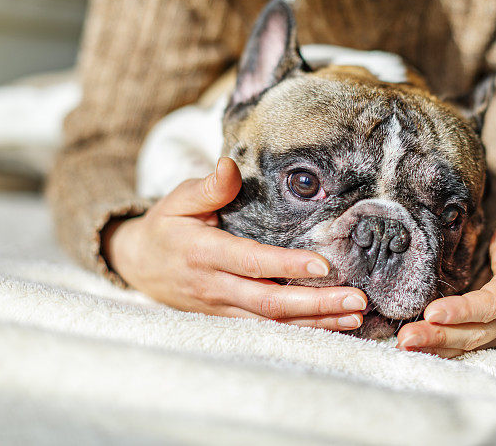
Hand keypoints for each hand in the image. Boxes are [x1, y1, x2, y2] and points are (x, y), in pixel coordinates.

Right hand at [103, 157, 366, 329]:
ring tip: (356, 314)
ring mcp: (222, 307)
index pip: (249, 261)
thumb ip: (207, 187)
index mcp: (203, 252)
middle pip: (269, 302)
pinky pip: (269, 328)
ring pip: (273, 321)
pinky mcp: (230, 319)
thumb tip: (229, 166)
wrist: (139, 265)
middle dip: (315, 303)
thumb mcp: (178, 199)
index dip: (285, 265)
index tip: (323, 264)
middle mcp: (214, 286)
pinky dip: (303, 329)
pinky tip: (335, 324)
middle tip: (357, 299)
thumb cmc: (167, 225)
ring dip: (316, 321)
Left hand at [395, 215, 495, 356]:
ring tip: (403, 346)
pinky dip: (437, 351)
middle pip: (474, 333)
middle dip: (439, 336)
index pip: (490, 304)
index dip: (462, 311)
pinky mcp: (485, 338)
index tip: (431, 312)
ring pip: (465, 345)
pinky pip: (461, 349)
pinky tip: (413, 351)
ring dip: (433, 348)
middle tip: (405, 338)